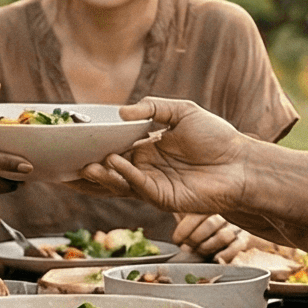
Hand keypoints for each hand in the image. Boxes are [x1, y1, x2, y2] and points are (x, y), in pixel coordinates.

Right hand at [73, 98, 251, 215]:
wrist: (242, 164)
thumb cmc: (217, 137)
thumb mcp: (182, 111)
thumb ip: (152, 108)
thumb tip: (121, 112)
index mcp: (147, 148)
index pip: (113, 148)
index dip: (93, 147)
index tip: (71, 143)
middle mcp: (146, 168)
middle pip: (109, 169)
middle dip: (86, 167)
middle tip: (65, 162)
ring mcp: (153, 185)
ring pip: (118, 182)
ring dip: (101, 175)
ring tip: (87, 165)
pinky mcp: (163, 199)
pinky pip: (138, 187)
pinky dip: (124, 175)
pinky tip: (114, 162)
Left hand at [172, 212, 249, 259]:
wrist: (234, 225)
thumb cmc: (204, 224)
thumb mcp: (191, 215)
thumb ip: (181, 214)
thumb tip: (169, 224)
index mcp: (210, 204)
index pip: (197, 214)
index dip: (184, 230)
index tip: (177, 240)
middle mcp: (225, 213)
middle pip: (210, 224)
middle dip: (195, 239)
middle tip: (187, 248)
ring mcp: (236, 226)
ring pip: (223, 236)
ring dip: (208, 247)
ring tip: (200, 251)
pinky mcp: (246, 239)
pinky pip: (237, 246)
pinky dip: (225, 255)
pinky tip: (215, 258)